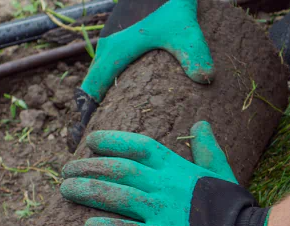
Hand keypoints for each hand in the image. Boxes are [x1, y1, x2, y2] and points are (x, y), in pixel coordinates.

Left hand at [60, 122, 285, 225]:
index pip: (138, 146)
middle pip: (118, 170)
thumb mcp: (223, 171)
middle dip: (88, 167)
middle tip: (66, 171)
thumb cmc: (235, 207)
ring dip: (87, 192)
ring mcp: (164, 212)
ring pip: (116, 197)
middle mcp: (166, 186)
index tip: (90, 143)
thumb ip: (208, 148)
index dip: (111, 141)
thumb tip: (201, 124)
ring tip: (65, 191)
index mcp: (178, 168)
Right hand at [73, 0, 214, 141]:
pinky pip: (112, 69)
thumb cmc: (169, 4)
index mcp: (113, 53)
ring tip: (113, 130)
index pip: (89, 93)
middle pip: (92, 90)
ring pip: (100, 79)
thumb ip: (194, 54)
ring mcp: (114, 44)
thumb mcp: (185, 31)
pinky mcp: (124, 41)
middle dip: (94, 116)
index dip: (86, 118)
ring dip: (102, 101)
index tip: (84, 143)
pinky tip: (129, 101)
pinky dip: (113, 86)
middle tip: (99, 147)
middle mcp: (108, 50)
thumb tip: (204, 78)